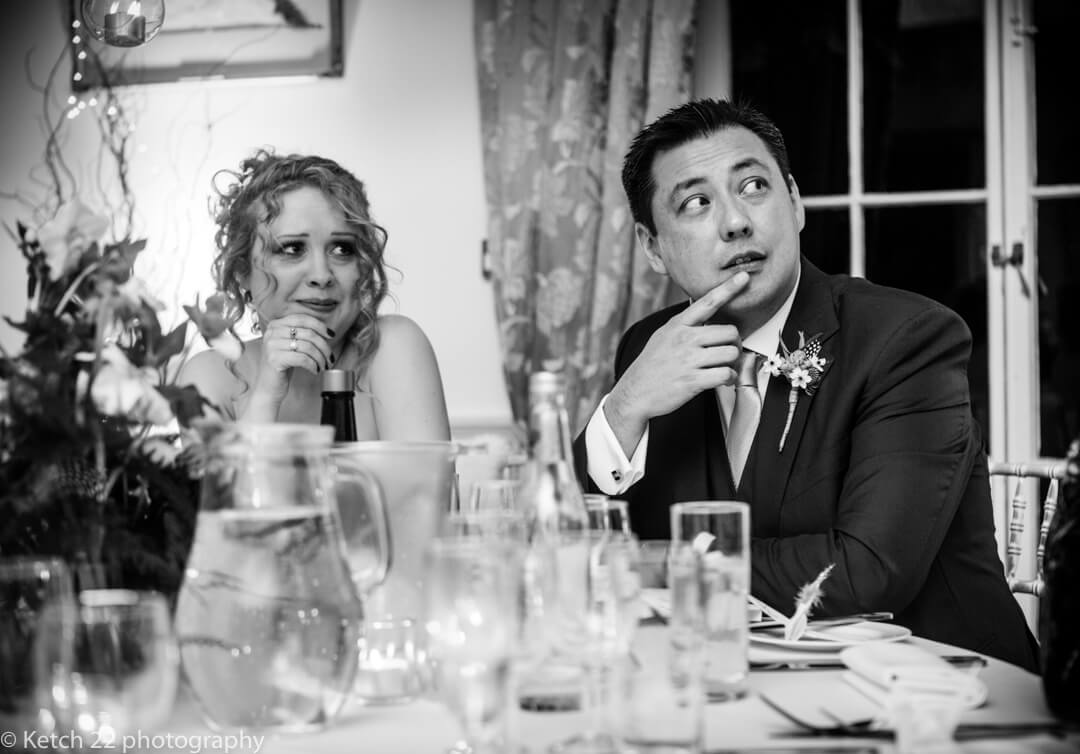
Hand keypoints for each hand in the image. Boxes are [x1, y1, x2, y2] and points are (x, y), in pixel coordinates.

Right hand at [248, 314, 335, 412]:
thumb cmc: (283, 365)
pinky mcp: (274, 359)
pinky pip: (302, 359)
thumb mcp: (290, 345)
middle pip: (308, 333)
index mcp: (275, 325)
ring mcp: (271, 345)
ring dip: (320, 358)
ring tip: (323, 366)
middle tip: (330, 358)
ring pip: (307, 347)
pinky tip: (315, 370)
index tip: (331, 335)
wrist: (268, 387)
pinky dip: (313, 365)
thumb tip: (327, 331)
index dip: (320, 326)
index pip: (303, 319)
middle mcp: (272, 332)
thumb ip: (302, 334)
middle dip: (324, 346)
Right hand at [605, 272, 749, 454]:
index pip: (708, 302)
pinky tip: (722, 380)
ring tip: (724, 367)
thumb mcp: (663, 336)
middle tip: (728, 351)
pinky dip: (729, 378)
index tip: (743, 276)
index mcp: (678, 325)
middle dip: (735, 344)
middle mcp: (685, 339)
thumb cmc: (652, 364)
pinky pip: (726, 374)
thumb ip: (684, 325)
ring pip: (731, 353)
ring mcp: (689, 360)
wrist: (635, 392)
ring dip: (733, 362)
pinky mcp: (693, 380)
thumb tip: (704, 313)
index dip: (728, 288)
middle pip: (730, 332)